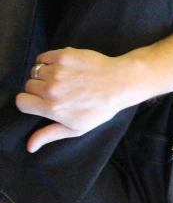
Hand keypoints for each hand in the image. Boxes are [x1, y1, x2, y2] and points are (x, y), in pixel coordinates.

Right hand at [16, 48, 141, 152]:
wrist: (120, 83)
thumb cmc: (100, 109)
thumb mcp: (77, 128)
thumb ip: (50, 134)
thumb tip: (30, 147)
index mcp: (53, 108)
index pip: (21, 102)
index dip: (30, 102)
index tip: (41, 102)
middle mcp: (52, 89)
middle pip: (29, 86)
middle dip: (40, 89)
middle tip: (61, 92)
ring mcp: (57, 71)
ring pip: (36, 71)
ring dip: (46, 75)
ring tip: (66, 80)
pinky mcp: (63, 55)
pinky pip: (43, 57)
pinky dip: (49, 61)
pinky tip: (65, 69)